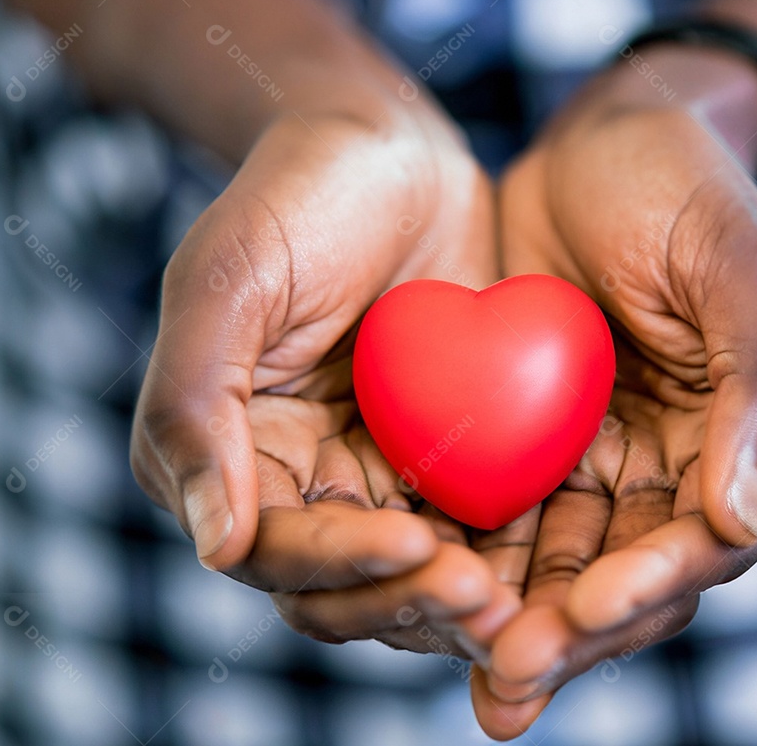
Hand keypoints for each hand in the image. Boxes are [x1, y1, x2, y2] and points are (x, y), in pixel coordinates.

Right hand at [131, 103, 522, 655]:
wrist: (389, 153)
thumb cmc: (295, 197)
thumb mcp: (229, 279)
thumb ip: (198, 406)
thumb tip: (214, 545)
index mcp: (232, 458)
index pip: (275, 551)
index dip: (340, 561)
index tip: (414, 540)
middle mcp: (303, 484)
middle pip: (349, 589)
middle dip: (410, 601)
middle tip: (485, 599)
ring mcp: (379, 476)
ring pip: (417, 578)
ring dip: (464, 604)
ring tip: (524, 604)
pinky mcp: (448, 460)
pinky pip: (476, 527)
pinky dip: (509, 557)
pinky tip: (558, 562)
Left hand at [474, 48, 756, 736]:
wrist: (609, 139)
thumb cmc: (687, 189)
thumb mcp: (734, 265)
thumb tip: (743, 520)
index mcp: (743, 446)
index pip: (704, 542)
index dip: (650, 584)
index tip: (586, 608)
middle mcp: (674, 472)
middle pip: (627, 580)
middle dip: (571, 633)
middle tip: (506, 678)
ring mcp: (602, 464)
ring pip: (560, 567)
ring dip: (514, 622)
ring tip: (468, 671)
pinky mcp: (534, 447)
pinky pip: (503, 518)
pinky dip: (470, 561)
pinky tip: (420, 592)